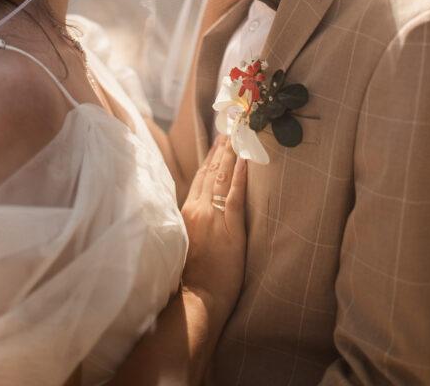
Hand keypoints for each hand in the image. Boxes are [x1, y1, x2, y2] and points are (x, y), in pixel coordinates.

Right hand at [180, 135, 246, 322]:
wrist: (194, 301)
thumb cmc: (188, 282)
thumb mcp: (182, 246)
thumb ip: (188, 225)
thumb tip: (195, 214)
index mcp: (186, 213)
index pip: (200, 179)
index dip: (209, 159)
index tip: (217, 141)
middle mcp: (197, 209)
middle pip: (211, 173)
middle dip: (221, 150)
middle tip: (230, 129)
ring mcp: (213, 217)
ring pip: (222, 178)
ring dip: (230, 155)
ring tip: (238, 136)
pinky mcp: (230, 228)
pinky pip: (237, 195)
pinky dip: (241, 175)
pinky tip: (246, 160)